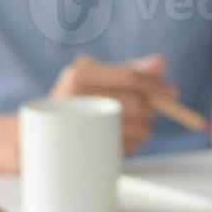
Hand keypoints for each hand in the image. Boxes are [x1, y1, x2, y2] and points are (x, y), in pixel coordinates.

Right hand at [52, 54, 173, 153]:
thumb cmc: (75, 103)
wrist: (38, 135)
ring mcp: (82, 125)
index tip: (173, 93)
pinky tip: (122, 138)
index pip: (130, 78)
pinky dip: (134, 142)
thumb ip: (130, 70)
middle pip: (136, 104)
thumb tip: (161, 62)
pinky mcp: (90, 148)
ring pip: (137, 127)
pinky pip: (129, 146)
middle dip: (152, 110)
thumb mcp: (98, 80)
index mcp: (81, 75)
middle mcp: (78, 97)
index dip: (156, 85)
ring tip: (136, 126)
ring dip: (146, 129)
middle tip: (152, 113)